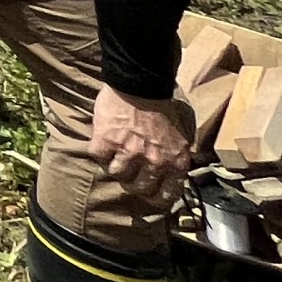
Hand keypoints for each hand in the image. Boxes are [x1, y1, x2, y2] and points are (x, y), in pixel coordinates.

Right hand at [88, 85, 193, 206]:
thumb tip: (174, 173)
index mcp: (175, 162)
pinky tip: (104, 143)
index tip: (151, 195)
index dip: (157, 198)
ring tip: (116, 154)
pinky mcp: (106, 141)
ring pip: (117, 175)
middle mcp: (153, 162)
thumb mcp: (182, 135)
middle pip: (139, 189)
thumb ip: (176, 156)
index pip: (167, 195)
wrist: (140, 83)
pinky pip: (99, 158)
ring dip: (116, 166)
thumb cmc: (162, 106)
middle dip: (134, 183)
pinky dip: (100, 152)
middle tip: (130, 173)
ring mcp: (128, 152)